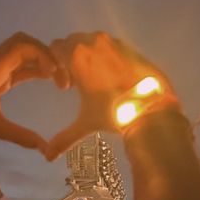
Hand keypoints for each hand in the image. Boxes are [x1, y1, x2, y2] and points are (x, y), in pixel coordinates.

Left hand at [0, 33, 68, 153]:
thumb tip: (45, 149)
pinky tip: (47, 78)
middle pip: (24, 42)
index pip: (23, 46)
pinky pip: (18, 66)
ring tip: (58, 76)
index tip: (54, 73)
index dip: (43, 54)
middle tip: (59, 71)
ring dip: (40, 60)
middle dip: (45, 53)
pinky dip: (33, 68)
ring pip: (21, 53)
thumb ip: (21, 136)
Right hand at [45, 32, 175, 159]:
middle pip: (73, 42)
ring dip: (90, 55)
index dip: (57, 66)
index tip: (67, 87)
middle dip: (71, 58)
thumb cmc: (114, 112)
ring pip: (92, 41)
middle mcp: (93, 42)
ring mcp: (114, 42)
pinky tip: (116, 78)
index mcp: (77, 55)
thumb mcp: (87, 123)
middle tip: (80, 83)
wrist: (151, 107)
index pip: (55, 48)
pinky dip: (108, 56)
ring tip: (99, 80)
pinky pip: (111, 46)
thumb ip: (64, 138)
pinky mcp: (130, 46)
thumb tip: (47, 158)